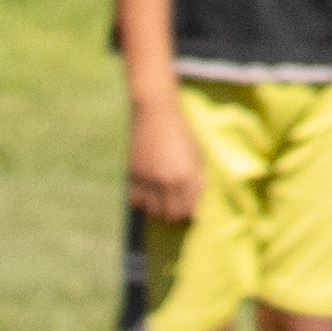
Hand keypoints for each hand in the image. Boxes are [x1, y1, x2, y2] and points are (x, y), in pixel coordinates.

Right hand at [125, 93, 205, 221]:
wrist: (155, 112)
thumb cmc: (182, 133)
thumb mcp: (198, 155)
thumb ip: (199, 182)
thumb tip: (196, 209)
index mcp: (187, 175)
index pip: (188, 211)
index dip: (189, 217)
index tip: (189, 216)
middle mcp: (167, 180)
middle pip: (170, 215)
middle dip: (174, 218)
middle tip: (175, 213)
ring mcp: (148, 178)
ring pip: (152, 211)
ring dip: (157, 211)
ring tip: (162, 204)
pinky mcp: (132, 173)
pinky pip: (136, 201)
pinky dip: (142, 203)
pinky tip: (148, 196)